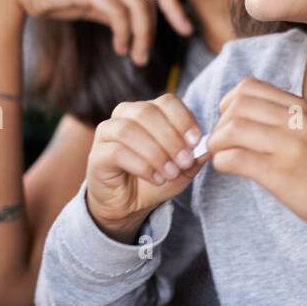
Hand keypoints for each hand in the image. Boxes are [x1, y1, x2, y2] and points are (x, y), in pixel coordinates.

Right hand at [0, 0, 192, 65]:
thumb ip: (114, 4)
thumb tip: (135, 25)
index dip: (175, 6)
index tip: (186, 28)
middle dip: (155, 29)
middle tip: (146, 55)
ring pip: (138, 7)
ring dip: (141, 36)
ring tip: (134, 56)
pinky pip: (119, 13)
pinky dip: (124, 34)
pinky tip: (119, 47)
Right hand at [85, 94, 209, 242]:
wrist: (130, 204)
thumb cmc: (157, 178)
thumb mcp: (183, 168)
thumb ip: (196, 155)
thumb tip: (209, 145)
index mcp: (149, 111)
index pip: (167, 101)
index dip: (183, 119)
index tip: (197, 141)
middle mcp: (125, 115)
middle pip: (148, 112)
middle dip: (171, 138)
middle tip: (185, 161)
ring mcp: (107, 132)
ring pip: (129, 130)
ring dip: (156, 152)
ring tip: (171, 172)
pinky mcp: (97, 154)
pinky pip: (117, 152)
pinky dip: (142, 166)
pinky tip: (156, 179)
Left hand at [206, 78, 306, 233]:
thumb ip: (284, 120)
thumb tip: (240, 119)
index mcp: (302, 108)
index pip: (249, 87)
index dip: (229, 103)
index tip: (229, 121)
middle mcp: (295, 121)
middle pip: (236, 106)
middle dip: (219, 123)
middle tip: (222, 142)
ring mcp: (288, 146)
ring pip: (232, 129)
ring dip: (217, 143)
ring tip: (222, 155)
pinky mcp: (279, 174)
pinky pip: (235, 158)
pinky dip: (222, 162)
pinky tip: (228, 168)